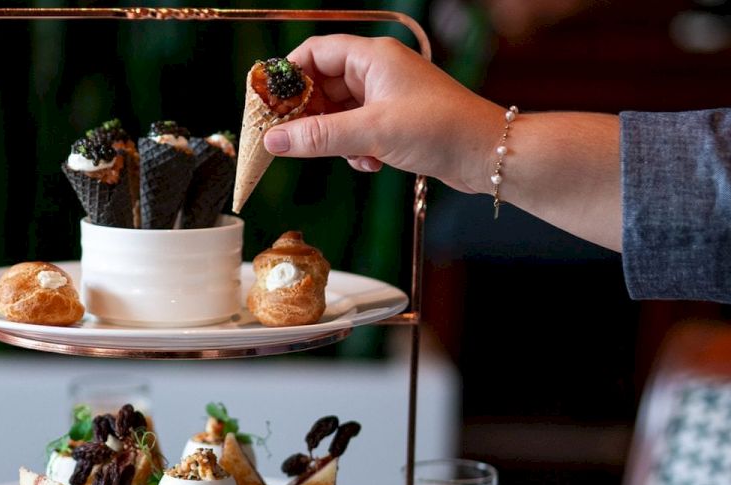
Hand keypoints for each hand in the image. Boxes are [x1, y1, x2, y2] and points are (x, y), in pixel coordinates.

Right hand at [262, 35, 504, 194]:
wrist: (485, 155)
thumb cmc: (439, 129)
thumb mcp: (371, 133)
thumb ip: (319, 137)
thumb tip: (273, 140)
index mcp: (373, 58)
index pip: (315, 52)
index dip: (287, 75)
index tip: (267, 103)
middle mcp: (377, 72)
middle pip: (322, 85)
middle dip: (308, 115)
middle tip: (291, 140)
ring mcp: (386, 97)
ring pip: (338, 113)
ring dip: (334, 138)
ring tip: (348, 154)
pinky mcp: (393, 122)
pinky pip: (356, 131)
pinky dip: (355, 149)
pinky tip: (370, 163)